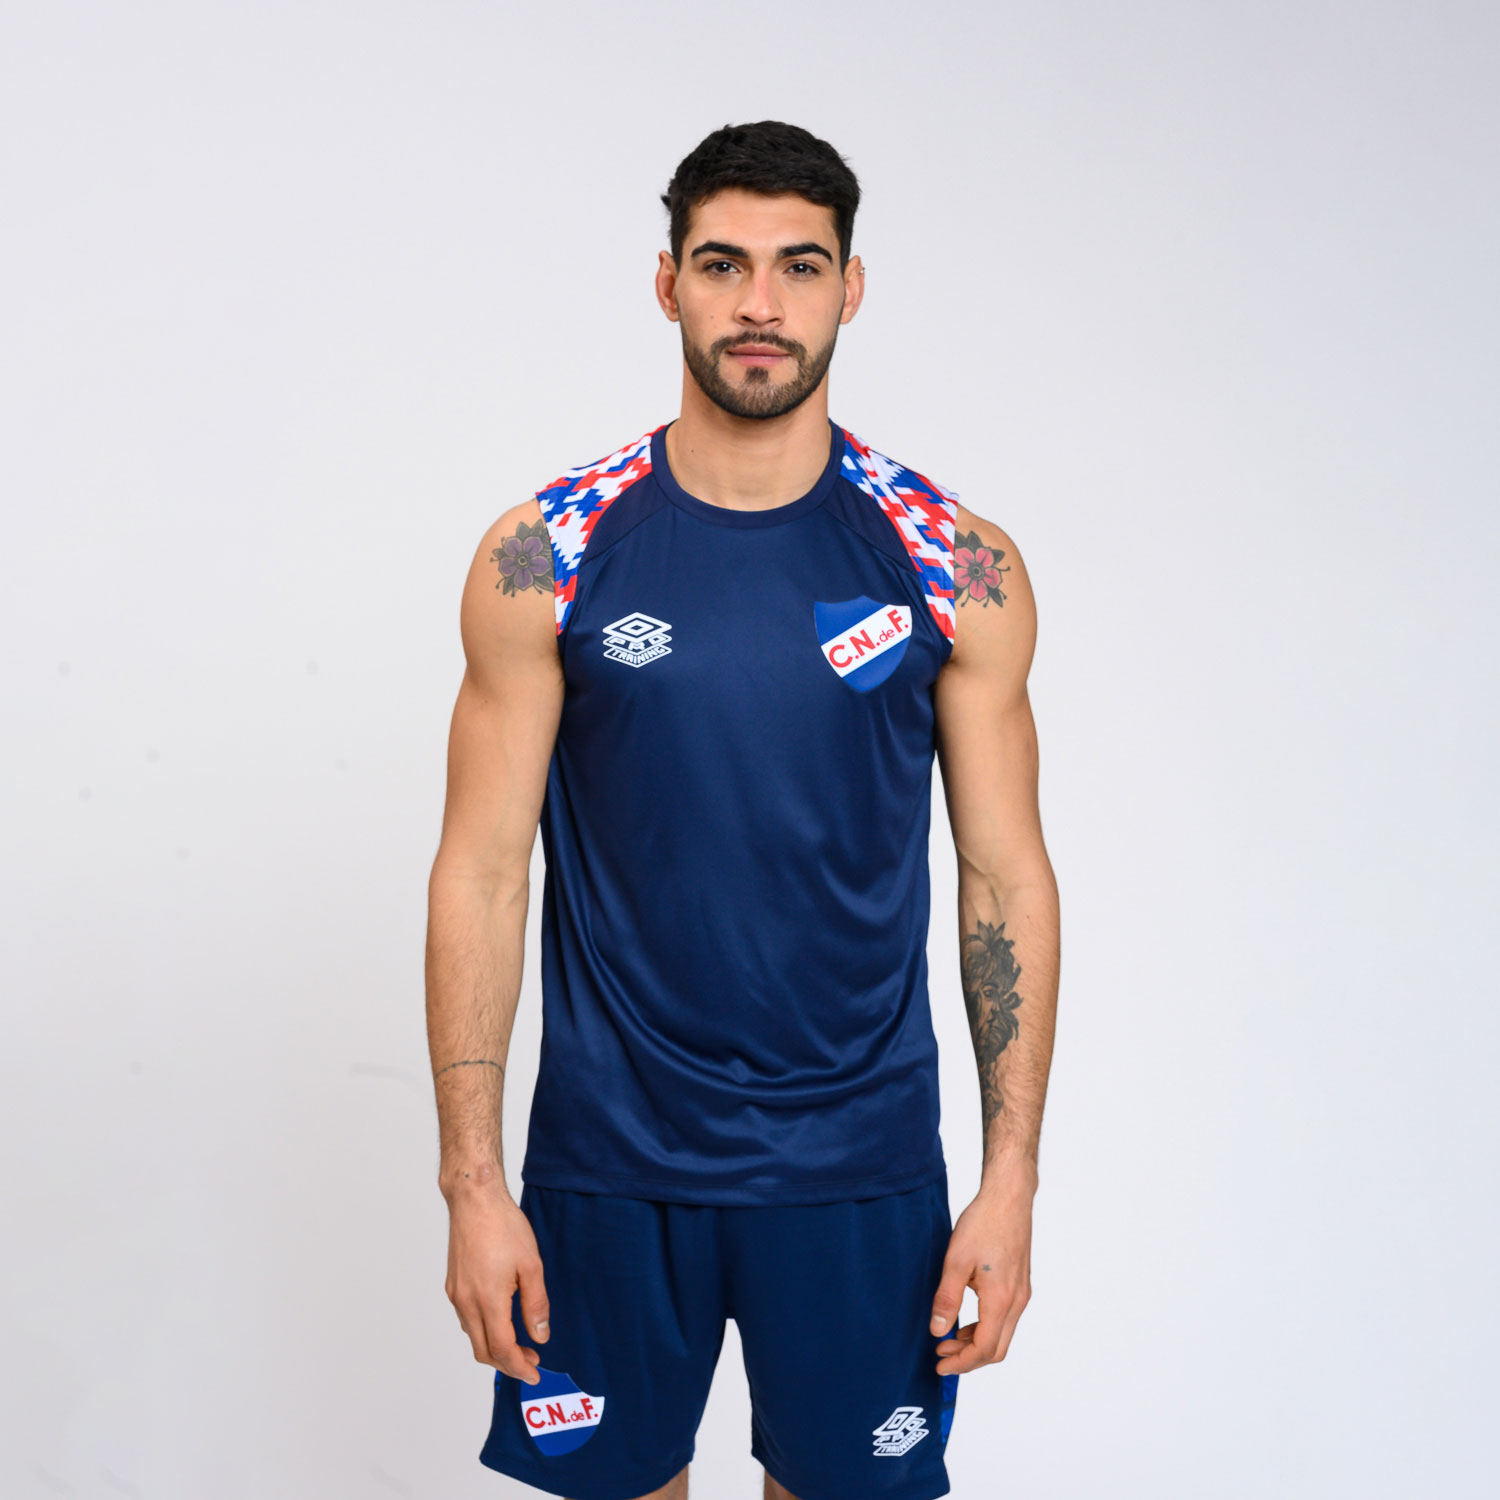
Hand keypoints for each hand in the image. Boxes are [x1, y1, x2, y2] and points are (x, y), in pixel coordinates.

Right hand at [444, 1179, 551, 1384]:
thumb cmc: (504, 1226)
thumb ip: (536, 1304)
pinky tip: (500, 1321)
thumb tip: (540, 1336)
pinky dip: (483, 1330)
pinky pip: (466, 1319)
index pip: (502, 1349)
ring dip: (494, 1348)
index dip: (520, 1366)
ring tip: (520, 1343)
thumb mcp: (531, 1265)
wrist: (474, 1199)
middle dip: (508, 1364)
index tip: (535, 1373)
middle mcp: (466, 1302)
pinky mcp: (452, 1284)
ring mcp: (456, 1294)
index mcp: (488, 1299)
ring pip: (472, 1337)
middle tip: (531, 1361)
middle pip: (483, 1351)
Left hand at [928, 1170, 1033, 1373]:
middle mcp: (1017, 1302)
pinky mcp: (1020, 1284)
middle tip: (941, 1354)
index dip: (962, 1363)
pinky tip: (965, 1318)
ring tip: (948, 1337)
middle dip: (969, 1358)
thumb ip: (947, 1298)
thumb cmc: (983, 1224)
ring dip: (976, 1343)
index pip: (985, 1349)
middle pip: (997, 1349)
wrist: (1009, 1198)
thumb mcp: (956, 1260)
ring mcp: (1021, 1294)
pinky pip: (1005, 1319)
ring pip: (1002, 1334)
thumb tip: (938, 1331)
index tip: (940, 1365)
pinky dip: (985, 1327)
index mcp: (1001, 1299)